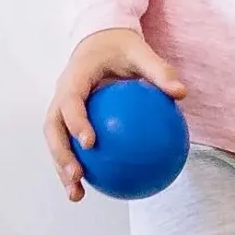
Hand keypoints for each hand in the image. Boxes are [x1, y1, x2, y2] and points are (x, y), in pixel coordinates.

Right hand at [44, 29, 183, 201]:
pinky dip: (81, 164)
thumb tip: (181, 94)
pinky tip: (100, 185)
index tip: (90, 143)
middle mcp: (61, 95)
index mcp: (74, 78)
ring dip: (62, 169)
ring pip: (56, 142)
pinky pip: (72, 143)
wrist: (100, 40)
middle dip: (60, 155)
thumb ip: (160, 72)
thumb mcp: (142, 52)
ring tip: (77, 195)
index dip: (76, 122)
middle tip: (76, 176)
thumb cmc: (122, 48)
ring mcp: (62, 108)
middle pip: (52, 129)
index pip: (70, 102)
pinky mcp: (69, 119)